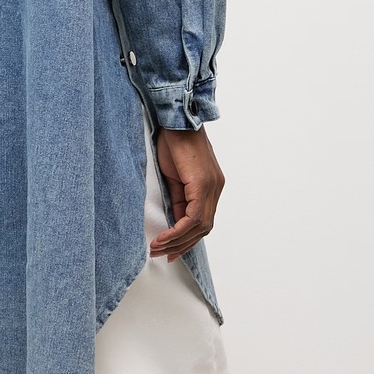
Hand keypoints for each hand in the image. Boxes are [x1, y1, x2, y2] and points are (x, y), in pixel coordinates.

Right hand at [149, 124, 224, 261]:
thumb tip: (174, 219)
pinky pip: (194, 217)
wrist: (176, 118)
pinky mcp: (204, 184)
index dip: (186, 239)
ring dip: (178, 241)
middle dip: (182, 244)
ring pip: (200, 226)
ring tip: (158, 248)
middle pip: (203, 228)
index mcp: (211, 186)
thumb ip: (178, 197)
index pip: (202, 221)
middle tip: (162, 254)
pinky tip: (163, 237)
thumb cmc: (173, 141)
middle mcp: (216, 188)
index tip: (169, 250)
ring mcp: (212, 186)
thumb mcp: (174, 175)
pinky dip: (178, 230)